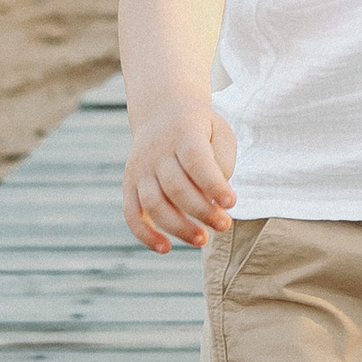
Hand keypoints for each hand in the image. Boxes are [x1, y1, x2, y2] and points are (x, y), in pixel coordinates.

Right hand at [124, 99, 236, 251]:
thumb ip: (223, 161)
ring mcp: (140, 169)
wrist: (162, 112)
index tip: (232, 202)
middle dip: (201, 212)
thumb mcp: (219, 131)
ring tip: (203, 240)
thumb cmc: (200, 129)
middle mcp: (157, 152)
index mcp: (183, 134)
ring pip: (154, 204)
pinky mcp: (130, 185)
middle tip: (224, 225)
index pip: (196, 162)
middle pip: (176, 187)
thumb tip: (217, 197)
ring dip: (178, 227)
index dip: (213, 184)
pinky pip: (132, 214)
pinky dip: (145, 235)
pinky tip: (166, 248)